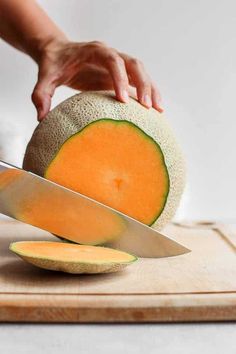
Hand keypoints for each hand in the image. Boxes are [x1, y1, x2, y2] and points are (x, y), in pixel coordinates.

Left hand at [32, 40, 162, 120]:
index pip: (112, 60)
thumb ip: (41, 94)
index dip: (119, 78)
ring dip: (151, 89)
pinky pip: (138, 81)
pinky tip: (154, 110)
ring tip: (159, 110)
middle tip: (148, 107)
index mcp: (94, 51)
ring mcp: (117, 64)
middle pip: (133, 64)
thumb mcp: (45, 77)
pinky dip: (148, 93)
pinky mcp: (119, 75)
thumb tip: (41, 118)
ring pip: (141, 72)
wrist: (58, 53)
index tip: (123, 100)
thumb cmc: (54, 63)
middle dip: (143, 84)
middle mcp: (110, 55)